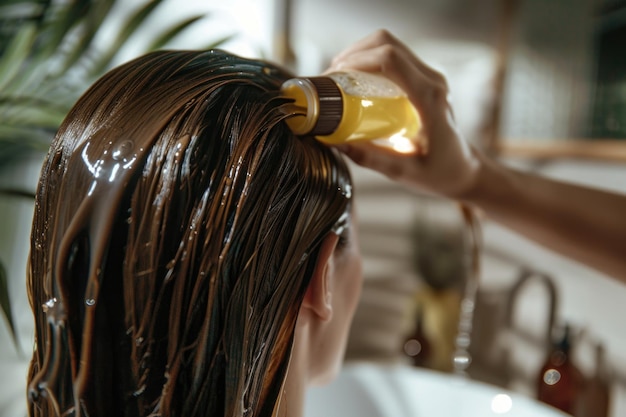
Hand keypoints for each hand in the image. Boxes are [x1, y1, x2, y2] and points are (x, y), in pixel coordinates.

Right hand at [327, 30, 481, 198]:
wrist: (464, 170)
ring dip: (360, 54)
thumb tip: (335, 142)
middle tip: (331, 78)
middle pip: (387, 43)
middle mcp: (432, 81)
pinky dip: (370, 60)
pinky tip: (354, 80)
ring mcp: (430, 76)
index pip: (391, 60)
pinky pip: (394, 57)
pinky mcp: (425, 79)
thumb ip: (370, 159)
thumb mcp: (404, 172)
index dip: (356, 61)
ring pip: (389, 44)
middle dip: (352, 54)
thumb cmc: (440, 173)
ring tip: (338, 78)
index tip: (333, 78)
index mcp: (430, 99)